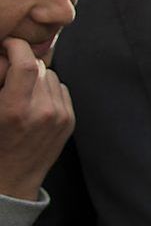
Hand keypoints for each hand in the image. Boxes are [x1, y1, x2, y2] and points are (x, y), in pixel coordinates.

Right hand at [0, 38, 74, 200]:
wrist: (10, 180)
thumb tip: (6, 56)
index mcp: (14, 110)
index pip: (25, 64)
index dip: (15, 47)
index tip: (6, 45)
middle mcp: (42, 112)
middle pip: (37, 67)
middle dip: (21, 64)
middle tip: (7, 75)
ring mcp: (59, 116)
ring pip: (50, 75)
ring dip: (35, 77)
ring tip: (20, 92)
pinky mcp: (69, 120)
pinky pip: (60, 88)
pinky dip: (47, 89)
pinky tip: (34, 103)